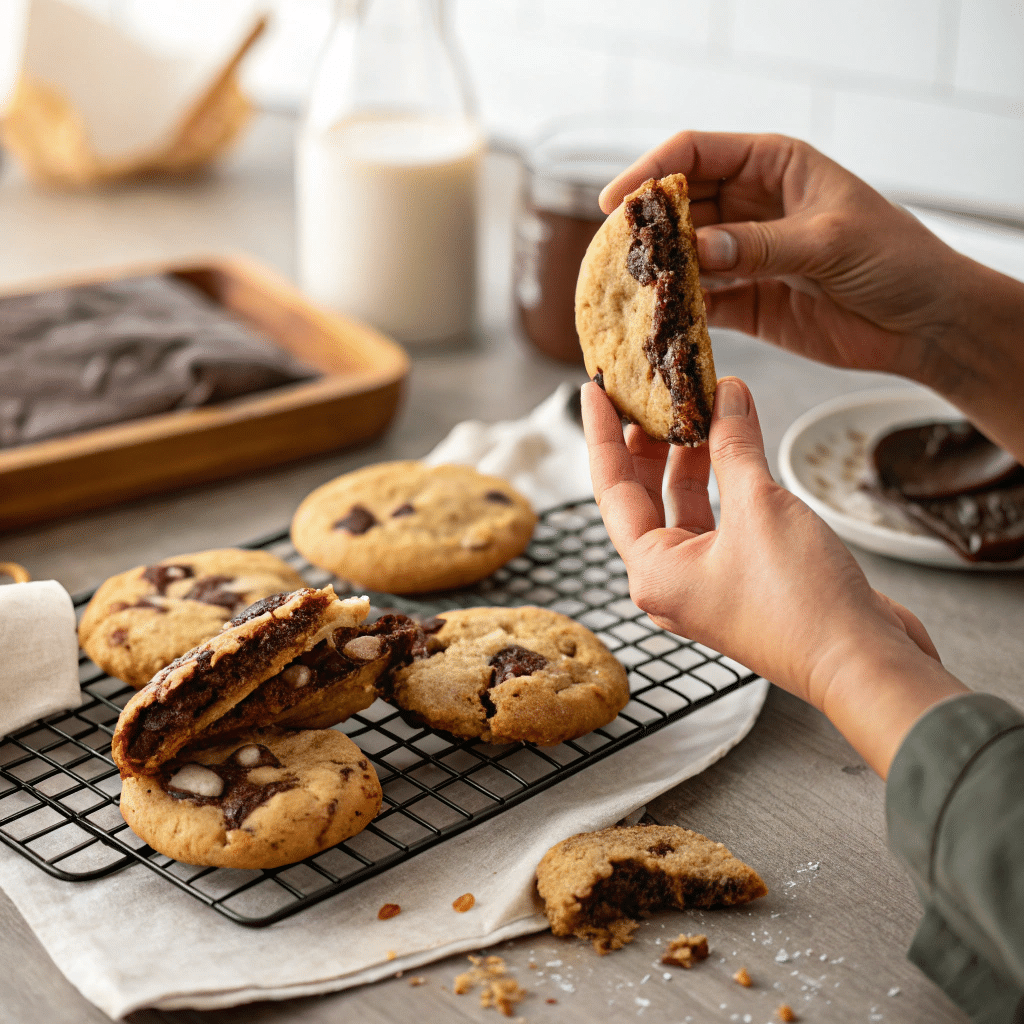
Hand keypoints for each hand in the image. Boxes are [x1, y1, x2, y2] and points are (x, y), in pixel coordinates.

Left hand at [582, 376, 968, 776]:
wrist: (861, 663)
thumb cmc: (801, 601)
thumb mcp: (759, 507)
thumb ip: (733, 446)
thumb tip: (724, 396)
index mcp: (652, 571)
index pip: (610, 488)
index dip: (602, 433)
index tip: (594, 390)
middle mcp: (669, 580)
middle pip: (642, 497)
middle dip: (648, 442)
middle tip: (651, 392)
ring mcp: (706, 582)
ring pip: (682, 507)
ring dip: (690, 457)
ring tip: (696, 405)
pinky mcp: (741, 581)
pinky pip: (718, 518)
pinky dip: (724, 480)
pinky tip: (735, 444)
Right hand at [599, 132, 1023, 462]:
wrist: (924, 322)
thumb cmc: (894, 259)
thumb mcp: (830, 241)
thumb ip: (761, 245)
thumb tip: (698, 250)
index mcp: (773, 166)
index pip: (695, 155)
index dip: (650, 173)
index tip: (616, 204)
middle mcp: (751, 206)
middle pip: (681, 207)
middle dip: (647, 230)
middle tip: (614, 257)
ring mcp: (746, 255)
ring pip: (684, 257)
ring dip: (658, 274)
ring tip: (627, 294)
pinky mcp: (747, 302)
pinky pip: (701, 303)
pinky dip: (679, 314)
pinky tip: (658, 325)